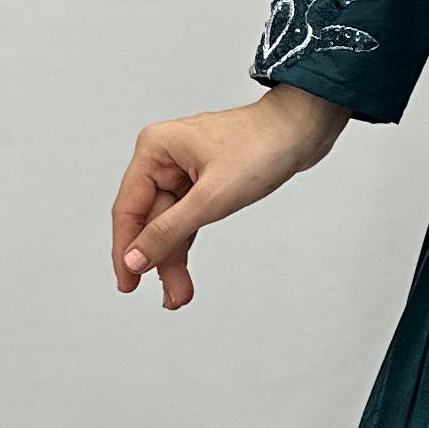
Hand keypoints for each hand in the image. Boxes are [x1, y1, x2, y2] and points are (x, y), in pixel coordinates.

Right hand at [113, 82, 345, 309]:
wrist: (303, 130)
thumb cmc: (262, 147)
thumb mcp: (212, 198)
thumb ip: (169, 231)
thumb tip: (134, 258)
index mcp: (155, 149)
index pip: (128, 209)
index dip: (126, 250)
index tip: (128, 284)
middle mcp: (163, 158)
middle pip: (150, 220)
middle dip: (159, 260)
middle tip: (171, 297)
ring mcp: (183, 169)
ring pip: (169, 223)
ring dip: (173, 258)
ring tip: (180, 295)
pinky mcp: (204, 181)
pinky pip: (186, 218)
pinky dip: (186, 242)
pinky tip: (183, 272)